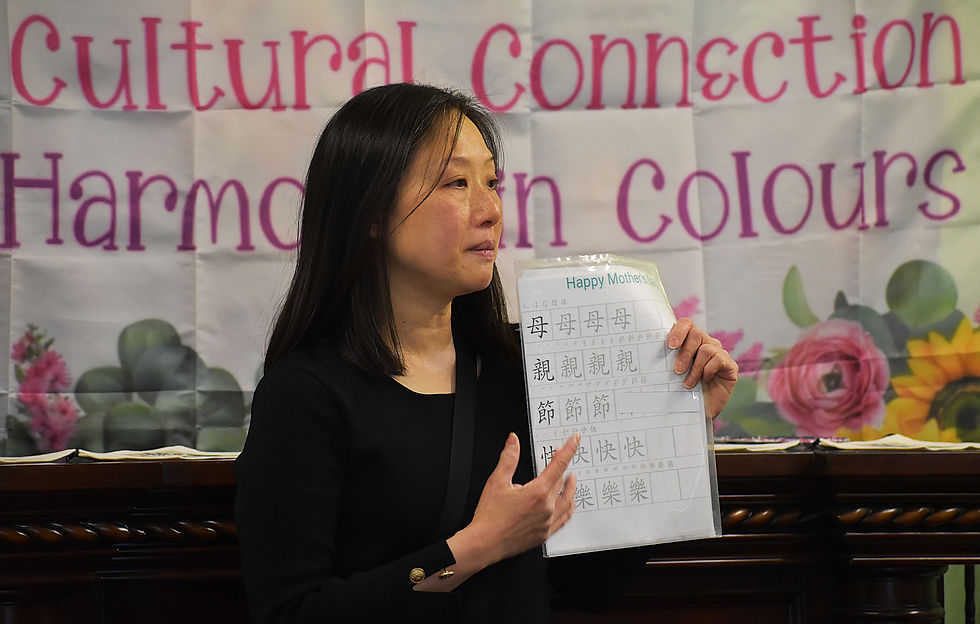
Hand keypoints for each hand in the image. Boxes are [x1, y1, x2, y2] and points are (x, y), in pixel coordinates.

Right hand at [449, 433, 577, 567]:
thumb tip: (513, 441)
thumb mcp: (497, 481)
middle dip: (562, 467)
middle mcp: (546, 508)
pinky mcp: (544, 534)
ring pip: (567, 502)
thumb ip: (508, 458)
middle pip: (561, 483)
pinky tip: (568, 506)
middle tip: (561, 456)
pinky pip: (564, 519)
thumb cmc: (489, 516)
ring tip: (572, 480)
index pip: (558, 465)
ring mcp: (547, 523)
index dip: (567, 450)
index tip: (575, 440)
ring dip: (571, 488)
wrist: (485, 543)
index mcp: (538, 492)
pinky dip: (568, 508)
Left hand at [668, 318, 737, 417]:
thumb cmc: (684, 391)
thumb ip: (668, 360)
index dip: (678, 331)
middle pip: (696, 334)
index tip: (670, 346)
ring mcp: (719, 354)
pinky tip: (704, 381)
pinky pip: (718, 359)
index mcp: (691, 342)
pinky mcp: (730, 365)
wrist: (698, 412)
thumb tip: (651, 350)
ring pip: (706, 348)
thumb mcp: (672, 374)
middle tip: (677, 370)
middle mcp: (706, 344)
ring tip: (689, 383)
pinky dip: (708, 371)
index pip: (686, 324)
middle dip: (685, 353)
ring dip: (695, 368)